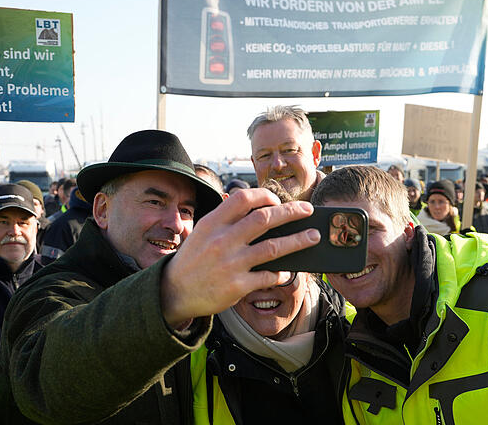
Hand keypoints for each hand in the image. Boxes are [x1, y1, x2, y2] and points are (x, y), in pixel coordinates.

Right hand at [160, 188, 319, 327]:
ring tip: (312, 236)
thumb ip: (226, 218)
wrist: (174, 291)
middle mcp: (223, 241)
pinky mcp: (238, 286)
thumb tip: (257, 208)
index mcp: (213, 223)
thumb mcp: (202, 231)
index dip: (265, 196)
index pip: (244, 199)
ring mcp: (231, 264)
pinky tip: (287, 270)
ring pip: (274, 247)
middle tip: (308, 211)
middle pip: (265, 219)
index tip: (277, 201)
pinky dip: (281, 272)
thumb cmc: (192, 259)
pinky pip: (269, 275)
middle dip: (291, 212)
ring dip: (298, 240)